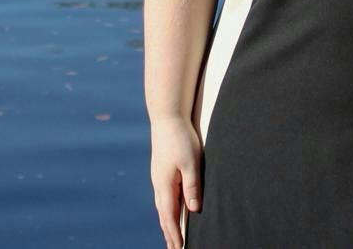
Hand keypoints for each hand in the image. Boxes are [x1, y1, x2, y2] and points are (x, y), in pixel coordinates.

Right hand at [149, 115, 202, 248]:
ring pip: (162, 206)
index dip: (174, 233)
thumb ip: (192, 186)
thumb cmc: (180, 138)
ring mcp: (158, 177)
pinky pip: (163, 197)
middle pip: (163, 214)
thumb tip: (194, 210)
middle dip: (169, 233)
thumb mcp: (191, 162)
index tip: (179, 248)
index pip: (169, 216)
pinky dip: (167, 209)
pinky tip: (170, 210)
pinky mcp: (161, 171)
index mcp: (165, 185)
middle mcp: (159, 184)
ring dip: (167, 222)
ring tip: (172, 236)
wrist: (167, 117)